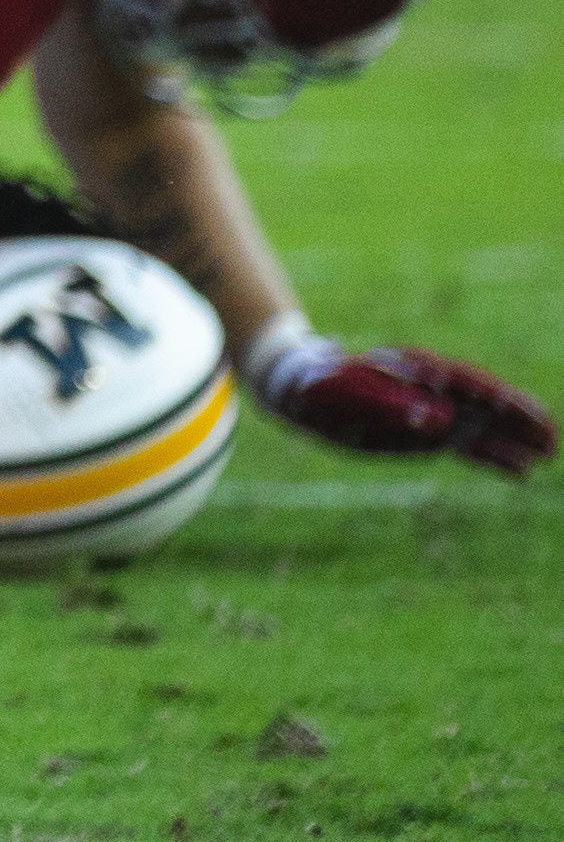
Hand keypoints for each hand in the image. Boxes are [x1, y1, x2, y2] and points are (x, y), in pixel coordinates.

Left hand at [256, 335, 552, 477]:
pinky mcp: (427, 432)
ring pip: (482, 426)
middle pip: (483, 403)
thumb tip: (438, 422)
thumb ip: (390, 406)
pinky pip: (467, 444)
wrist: (302, 391)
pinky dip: (493, 455)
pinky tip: (520, 469)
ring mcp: (432, 411)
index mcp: (413, 373)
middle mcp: (430, 390)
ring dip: (514, 439)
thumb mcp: (347, 396)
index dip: (494, 399)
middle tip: (552, 436)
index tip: (523, 412)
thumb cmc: (322, 388)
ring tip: (549, 451)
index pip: (463, 384)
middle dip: (517, 418)